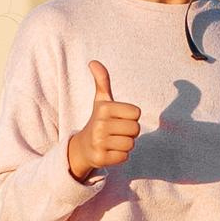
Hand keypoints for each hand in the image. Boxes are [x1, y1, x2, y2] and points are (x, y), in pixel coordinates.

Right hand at [67, 62, 140, 180]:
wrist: (83, 146)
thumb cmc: (99, 120)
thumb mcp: (101, 100)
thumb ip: (102, 81)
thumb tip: (93, 62)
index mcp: (104, 108)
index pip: (136, 113)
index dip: (131, 117)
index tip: (119, 119)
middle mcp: (99, 124)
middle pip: (135, 129)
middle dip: (130, 132)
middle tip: (117, 132)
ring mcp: (98, 142)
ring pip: (130, 144)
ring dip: (126, 144)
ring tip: (114, 141)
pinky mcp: (100, 158)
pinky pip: (124, 157)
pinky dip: (120, 156)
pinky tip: (110, 152)